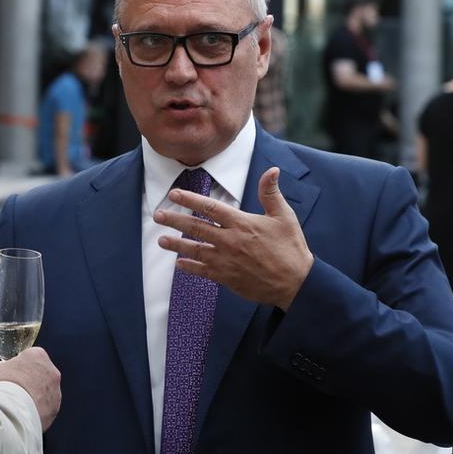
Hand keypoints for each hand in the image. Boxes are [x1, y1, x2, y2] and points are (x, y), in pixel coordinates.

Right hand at [0, 347, 61, 430]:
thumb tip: (1, 371)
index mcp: (37, 355)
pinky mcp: (55, 408)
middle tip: (13, 390)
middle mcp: (51, 371)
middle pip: (39, 373)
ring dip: (35, 396)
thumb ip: (1, 367)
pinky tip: (24, 413)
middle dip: (29, 381)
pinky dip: (37, 410)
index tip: (10, 374)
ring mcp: (55, 391)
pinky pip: (46, 407)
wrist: (7, 413)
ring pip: (45, 391)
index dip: (18, 367)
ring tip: (17, 404)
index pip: (30, 357)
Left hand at [153, 167, 312, 309]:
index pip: (210, 207)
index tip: (174, 194)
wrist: (295, 283)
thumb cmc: (291, 248)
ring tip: (161, 240)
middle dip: (174, 220)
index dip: (190, 199)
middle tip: (158, 214)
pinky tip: (179, 264)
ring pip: (195, 249)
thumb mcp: (284, 216)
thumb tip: (271, 170)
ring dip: (176, 244)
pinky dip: (189, 267)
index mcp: (242, 223)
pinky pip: (202, 271)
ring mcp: (226, 260)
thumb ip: (271, 193)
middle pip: (196, 227)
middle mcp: (230, 241)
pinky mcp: (227, 278)